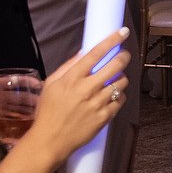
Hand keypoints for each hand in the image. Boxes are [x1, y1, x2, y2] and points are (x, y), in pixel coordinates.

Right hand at [25, 27, 131, 161]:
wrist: (50, 140)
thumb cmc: (48, 111)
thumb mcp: (51, 84)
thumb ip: (68, 67)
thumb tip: (84, 52)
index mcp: (72, 78)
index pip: (96, 53)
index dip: (111, 40)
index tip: (122, 32)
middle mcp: (87, 89)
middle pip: (115, 65)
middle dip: (123, 57)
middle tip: (124, 55)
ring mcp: (97, 103)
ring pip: (121, 83)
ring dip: (121, 78)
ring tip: (115, 79)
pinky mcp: (104, 117)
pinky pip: (120, 101)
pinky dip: (119, 96)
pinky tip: (112, 96)